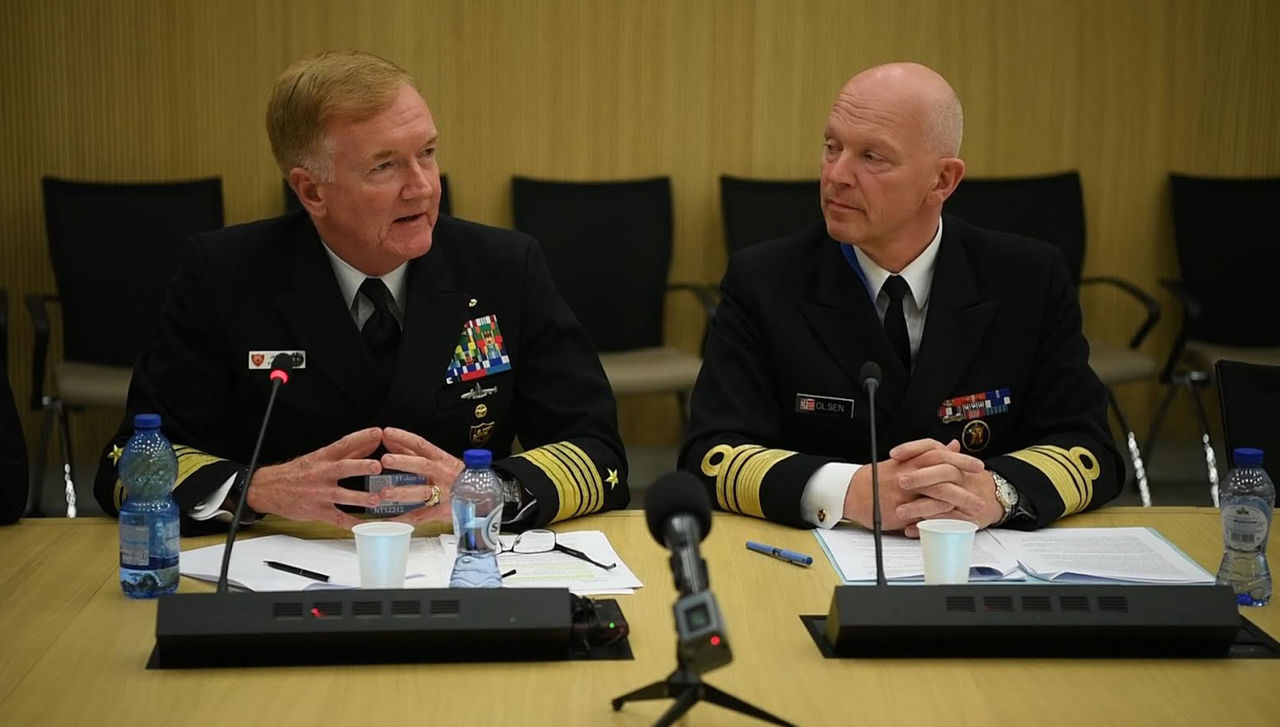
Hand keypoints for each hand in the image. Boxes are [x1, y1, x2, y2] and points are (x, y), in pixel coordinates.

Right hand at [246, 427, 382, 528]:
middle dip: (360, 466)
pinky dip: (351, 524)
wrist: (268, 489)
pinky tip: (365, 526)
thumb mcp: (321, 456)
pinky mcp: (317, 511)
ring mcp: (319, 493)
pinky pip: (337, 519)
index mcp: (323, 457)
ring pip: (341, 495)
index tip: (377, 433)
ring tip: (376, 499)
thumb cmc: (297, 472)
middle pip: (343, 468)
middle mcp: (322, 474)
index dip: (361, 437)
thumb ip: (350, 450)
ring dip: (359, 497)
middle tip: (377, 466)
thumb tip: (372, 441)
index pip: (343, 444)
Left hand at [376, 427, 462, 524]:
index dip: (404, 438)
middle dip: (404, 462)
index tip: (387, 433)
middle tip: (385, 460)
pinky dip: (405, 518)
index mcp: (441, 459)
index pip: (421, 445)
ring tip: (384, 493)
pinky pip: (422, 515)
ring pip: (422, 492)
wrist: (484, 497)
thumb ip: (413, 452)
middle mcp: (442, 474)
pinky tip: (390, 519)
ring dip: (403, 492)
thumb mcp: (440, 460)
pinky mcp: (443, 511)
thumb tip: (391, 441)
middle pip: (422, 465)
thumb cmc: (459, 477)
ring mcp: (444, 493)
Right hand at [842, 438, 991, 535]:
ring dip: (961, 499)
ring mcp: (905, 491)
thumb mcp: (904, 461)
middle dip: (966, 480)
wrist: (852, 491)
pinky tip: (955, 519)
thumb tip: (952, 445)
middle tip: (982, 488)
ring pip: (939, 492)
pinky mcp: (900, 508)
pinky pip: (926, 511)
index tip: (978, 465)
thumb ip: (929, 454)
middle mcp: (910, 472)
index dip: (961, 460)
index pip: (940, 454)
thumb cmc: (878, 478)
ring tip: (976, 508)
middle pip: (944, 472)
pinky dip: (943, 515)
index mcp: (911, 460)